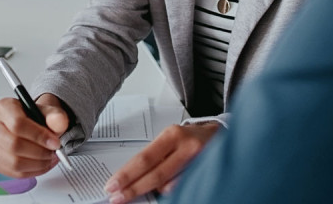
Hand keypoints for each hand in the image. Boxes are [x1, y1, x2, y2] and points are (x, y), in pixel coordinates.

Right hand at [0, 93, 69, 177]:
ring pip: (13, 162)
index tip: (54, 142)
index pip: (17, 124)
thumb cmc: (36, 117)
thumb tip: (59, 122)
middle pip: (13, 145)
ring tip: (49, 158)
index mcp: (4, 107)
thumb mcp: (49, 111)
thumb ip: (56, 116)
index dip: (38, 136)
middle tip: (53, 151)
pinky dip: (32, 171)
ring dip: (37, 163)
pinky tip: (42, 164)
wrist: (32, 124)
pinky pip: (14, 172)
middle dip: (39, 152)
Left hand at [103, 122, 219, 202]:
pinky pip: (182, 189)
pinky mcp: (207, 173)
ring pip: (170, 187)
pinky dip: (170, 191)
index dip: (127, 175)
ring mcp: (199, 162)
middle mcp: (187, 147)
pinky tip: (164, 189)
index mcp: (172, 135)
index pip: (145, 158)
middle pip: (156, 175)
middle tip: (117, 198)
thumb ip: (155, 155)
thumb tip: (131, 178)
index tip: (112, 186)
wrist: (220, 135)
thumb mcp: (170, 139)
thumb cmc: (189, 138)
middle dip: (133, 189)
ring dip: (154, 191)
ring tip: (144, 188)